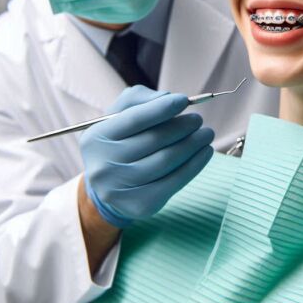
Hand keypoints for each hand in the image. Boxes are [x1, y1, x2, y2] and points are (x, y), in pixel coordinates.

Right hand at [80, 86, 214, 227]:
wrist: (108, 186)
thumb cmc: (119, 142)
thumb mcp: (120, 116)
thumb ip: (139, 100)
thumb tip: (167, 98)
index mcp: (96, 137)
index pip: (134, 119)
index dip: (161, 108)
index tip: (184, 101)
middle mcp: (104, 164)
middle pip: (154, 141)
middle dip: (182, 127)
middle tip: (198, 119)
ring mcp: (120, 188)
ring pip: (166, 161)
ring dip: (192, 145)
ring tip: (206, 134)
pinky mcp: (140, 205)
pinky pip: (174, 182)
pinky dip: (195, 165)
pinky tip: (204, 152)